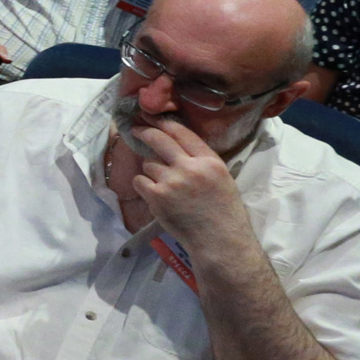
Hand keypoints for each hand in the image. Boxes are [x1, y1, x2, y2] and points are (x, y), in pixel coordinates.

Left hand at [112, 112, 246, 242]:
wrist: (218, 241)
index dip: (164, 123)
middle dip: (144, 131)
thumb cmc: (223, 211)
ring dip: (151, 170)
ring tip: (165, 185)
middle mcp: (190, 168)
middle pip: (159, 140)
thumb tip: (175, 144)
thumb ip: (201, 160)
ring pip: (148, 163)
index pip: (182, 133)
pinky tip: (155, 194)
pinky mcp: (157, 197)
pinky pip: (140, 180)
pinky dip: (144, 185)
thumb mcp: (221, 177)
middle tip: (135, 129)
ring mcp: (171, 182)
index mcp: (210, 161)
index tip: (152, 118)